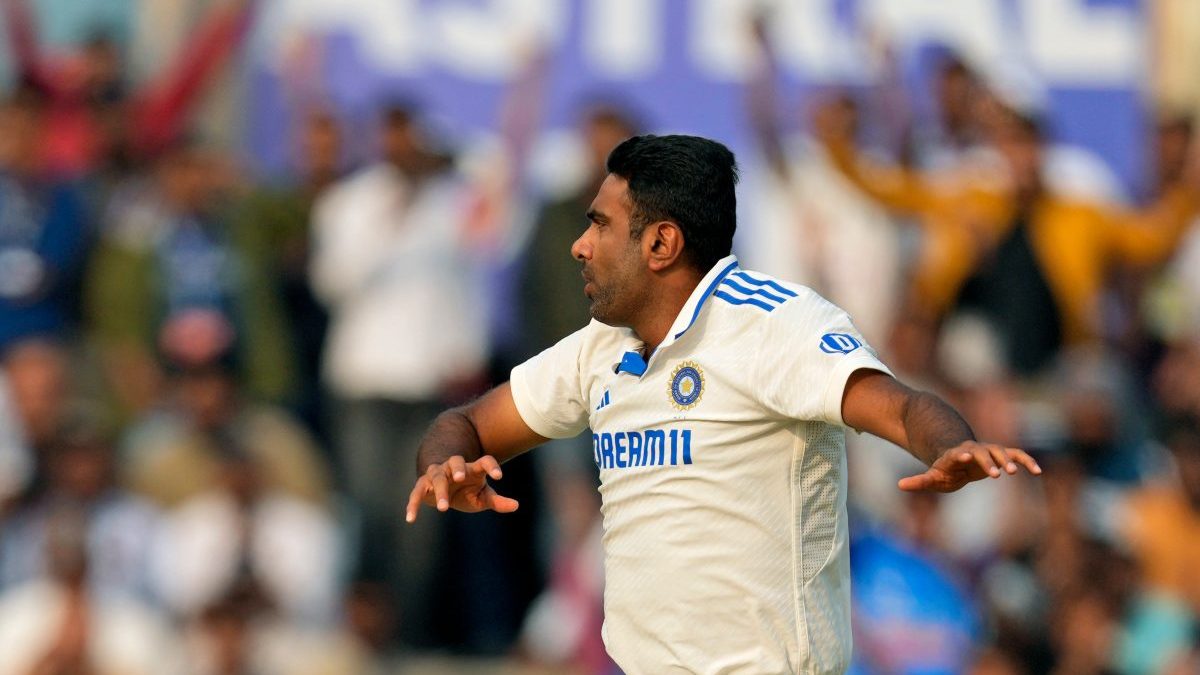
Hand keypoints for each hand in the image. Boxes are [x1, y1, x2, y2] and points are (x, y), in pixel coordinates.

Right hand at [405, 455, 518, 522]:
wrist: (444, 485)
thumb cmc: (468, 490)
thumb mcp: (483, 496)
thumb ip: (498, 501)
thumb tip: (516, 505)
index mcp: (473, 468)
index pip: (485, 461)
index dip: (492, 466)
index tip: (499, 477)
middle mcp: (454, 467)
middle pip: (455, 462)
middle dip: (457, 468)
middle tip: (459, 477)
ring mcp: (438, 474)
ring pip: (436, 476)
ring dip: (439, 490)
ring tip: (443, 507)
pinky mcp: (423, 485)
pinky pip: (416, 493)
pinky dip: (413, 505)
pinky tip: (410, 519)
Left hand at [898, 441, 1040, 492]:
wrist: (959, 457)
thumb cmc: (945, 470)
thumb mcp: (931, 478)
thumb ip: (918, 481)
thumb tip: (900, 485)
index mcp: (955, 455)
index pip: (957, 454)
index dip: (961, 455)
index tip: (964, 456)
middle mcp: (973, 451)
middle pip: (981, 452)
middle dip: (988, 461)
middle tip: (997, 473)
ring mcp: (989, 451)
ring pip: (1000, 451)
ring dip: (1008, 460)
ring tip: (1017, 472)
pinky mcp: (1001, 455)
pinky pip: (1017, 455)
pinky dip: (1026, 461)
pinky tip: (1038, 472)